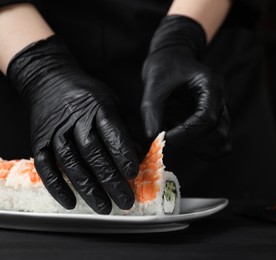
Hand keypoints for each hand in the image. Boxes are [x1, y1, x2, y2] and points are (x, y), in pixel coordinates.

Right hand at [7, 36, 138, 213]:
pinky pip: (45, 166)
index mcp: (98, 107)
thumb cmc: (86, 94)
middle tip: (125, 200)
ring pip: (71, 162)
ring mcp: (55, 131)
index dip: (123, 154)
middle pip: (93, 152)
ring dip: (88, 188)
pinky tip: (70, 202)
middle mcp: (75, 119)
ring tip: (104, 206)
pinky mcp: (39, 141)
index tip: (134, 173)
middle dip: (111, 179)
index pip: (112, 133)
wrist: (49, 79)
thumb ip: (123, 125)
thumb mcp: (110, 100)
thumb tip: (139, 152)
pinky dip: (57, 186)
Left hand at [141, 15, 230, 157]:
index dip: (186, 133)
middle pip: (219, 135)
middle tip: (169, 136)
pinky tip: (183, 137)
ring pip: (221, 144)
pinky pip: (217, 146)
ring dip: (198, 148)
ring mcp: (222, 113)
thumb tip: (152, 136)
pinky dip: (200, 149)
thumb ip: (151, 109)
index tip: (164, 137)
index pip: (208, 119)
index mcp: (212, 86)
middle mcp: (222, 101)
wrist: (173, 58)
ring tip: (177, 135)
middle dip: (192, 142)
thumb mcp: (154, 81)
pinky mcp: (217, 122)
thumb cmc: (165, 65)